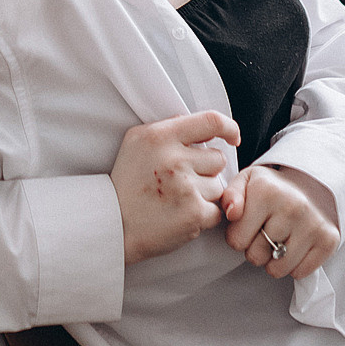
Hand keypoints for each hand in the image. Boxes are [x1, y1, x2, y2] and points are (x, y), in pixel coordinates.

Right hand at [110, 110, 239, 264]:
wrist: (113, 224)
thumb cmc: (126, 184)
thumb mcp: (136, 143)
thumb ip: (167, 131)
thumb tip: (198, 123)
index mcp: (159, 136)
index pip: (210, 121)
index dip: (228, 128)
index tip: (232, 137)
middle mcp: (173, 158)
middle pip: (218, 158)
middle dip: (206, 170)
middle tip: (181, 181)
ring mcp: (185, 187)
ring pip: (218, 186)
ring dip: (204, 194)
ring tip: (177, 200)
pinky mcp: (194, 213)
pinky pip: (216, 210)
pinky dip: (203, 215)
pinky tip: (181, 215)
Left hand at [221, 165, 339, 278]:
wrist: (310, 185)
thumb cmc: (272, 188)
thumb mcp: (245, 182)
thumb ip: (230, 196)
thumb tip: (231, 212)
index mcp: (266, 192)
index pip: (236, 241)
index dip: (236, 238)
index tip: (245, 228)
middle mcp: (292, 207)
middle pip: (256, 256)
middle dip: (254, 250)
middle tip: (262, 235)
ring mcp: (312, 225)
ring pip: (278, 268)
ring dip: (273, 262)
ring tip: (276, 243)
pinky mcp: (328, 240)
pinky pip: (300, 272)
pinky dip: (294, 266)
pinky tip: (293, 248)